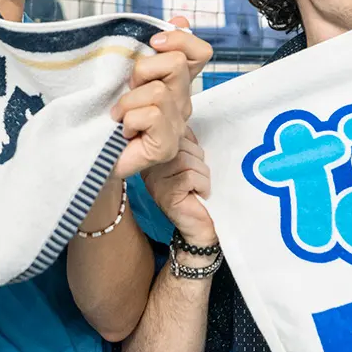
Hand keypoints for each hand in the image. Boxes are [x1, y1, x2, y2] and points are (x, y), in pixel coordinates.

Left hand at [110, 17, 212, 178]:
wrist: (94, 153)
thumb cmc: (110, 114)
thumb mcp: (128, 73)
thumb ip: (151, 50)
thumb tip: (180, 20)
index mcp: (176, 83)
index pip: (200, 52)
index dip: (180, 40)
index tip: (154, 43)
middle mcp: (182, 102)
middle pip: (176, 63)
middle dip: (143, 70)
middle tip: (129, 89)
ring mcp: (177, 125)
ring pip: (157, 91)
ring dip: (129, 101)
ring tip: (121, 116)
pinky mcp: (167, 145)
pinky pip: (151, 115)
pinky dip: (129, 120)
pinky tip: (124, 132)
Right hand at [144, 129, 216, 245]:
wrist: (197, 226)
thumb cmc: (196, 191)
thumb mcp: (189, 162)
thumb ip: (184, 144)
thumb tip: (185, 125)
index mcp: (153, 157)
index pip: (174, 136)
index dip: (191, 146)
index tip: (193, 163)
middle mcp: (149, 167)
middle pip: (180, 146)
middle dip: (198, 160)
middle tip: (197, 179)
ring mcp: (155, 181)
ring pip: (186, 161)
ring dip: (202, 174)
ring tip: (198, 187)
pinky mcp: (166, 193)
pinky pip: (190, 176)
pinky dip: (202, 185)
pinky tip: (200, 194)